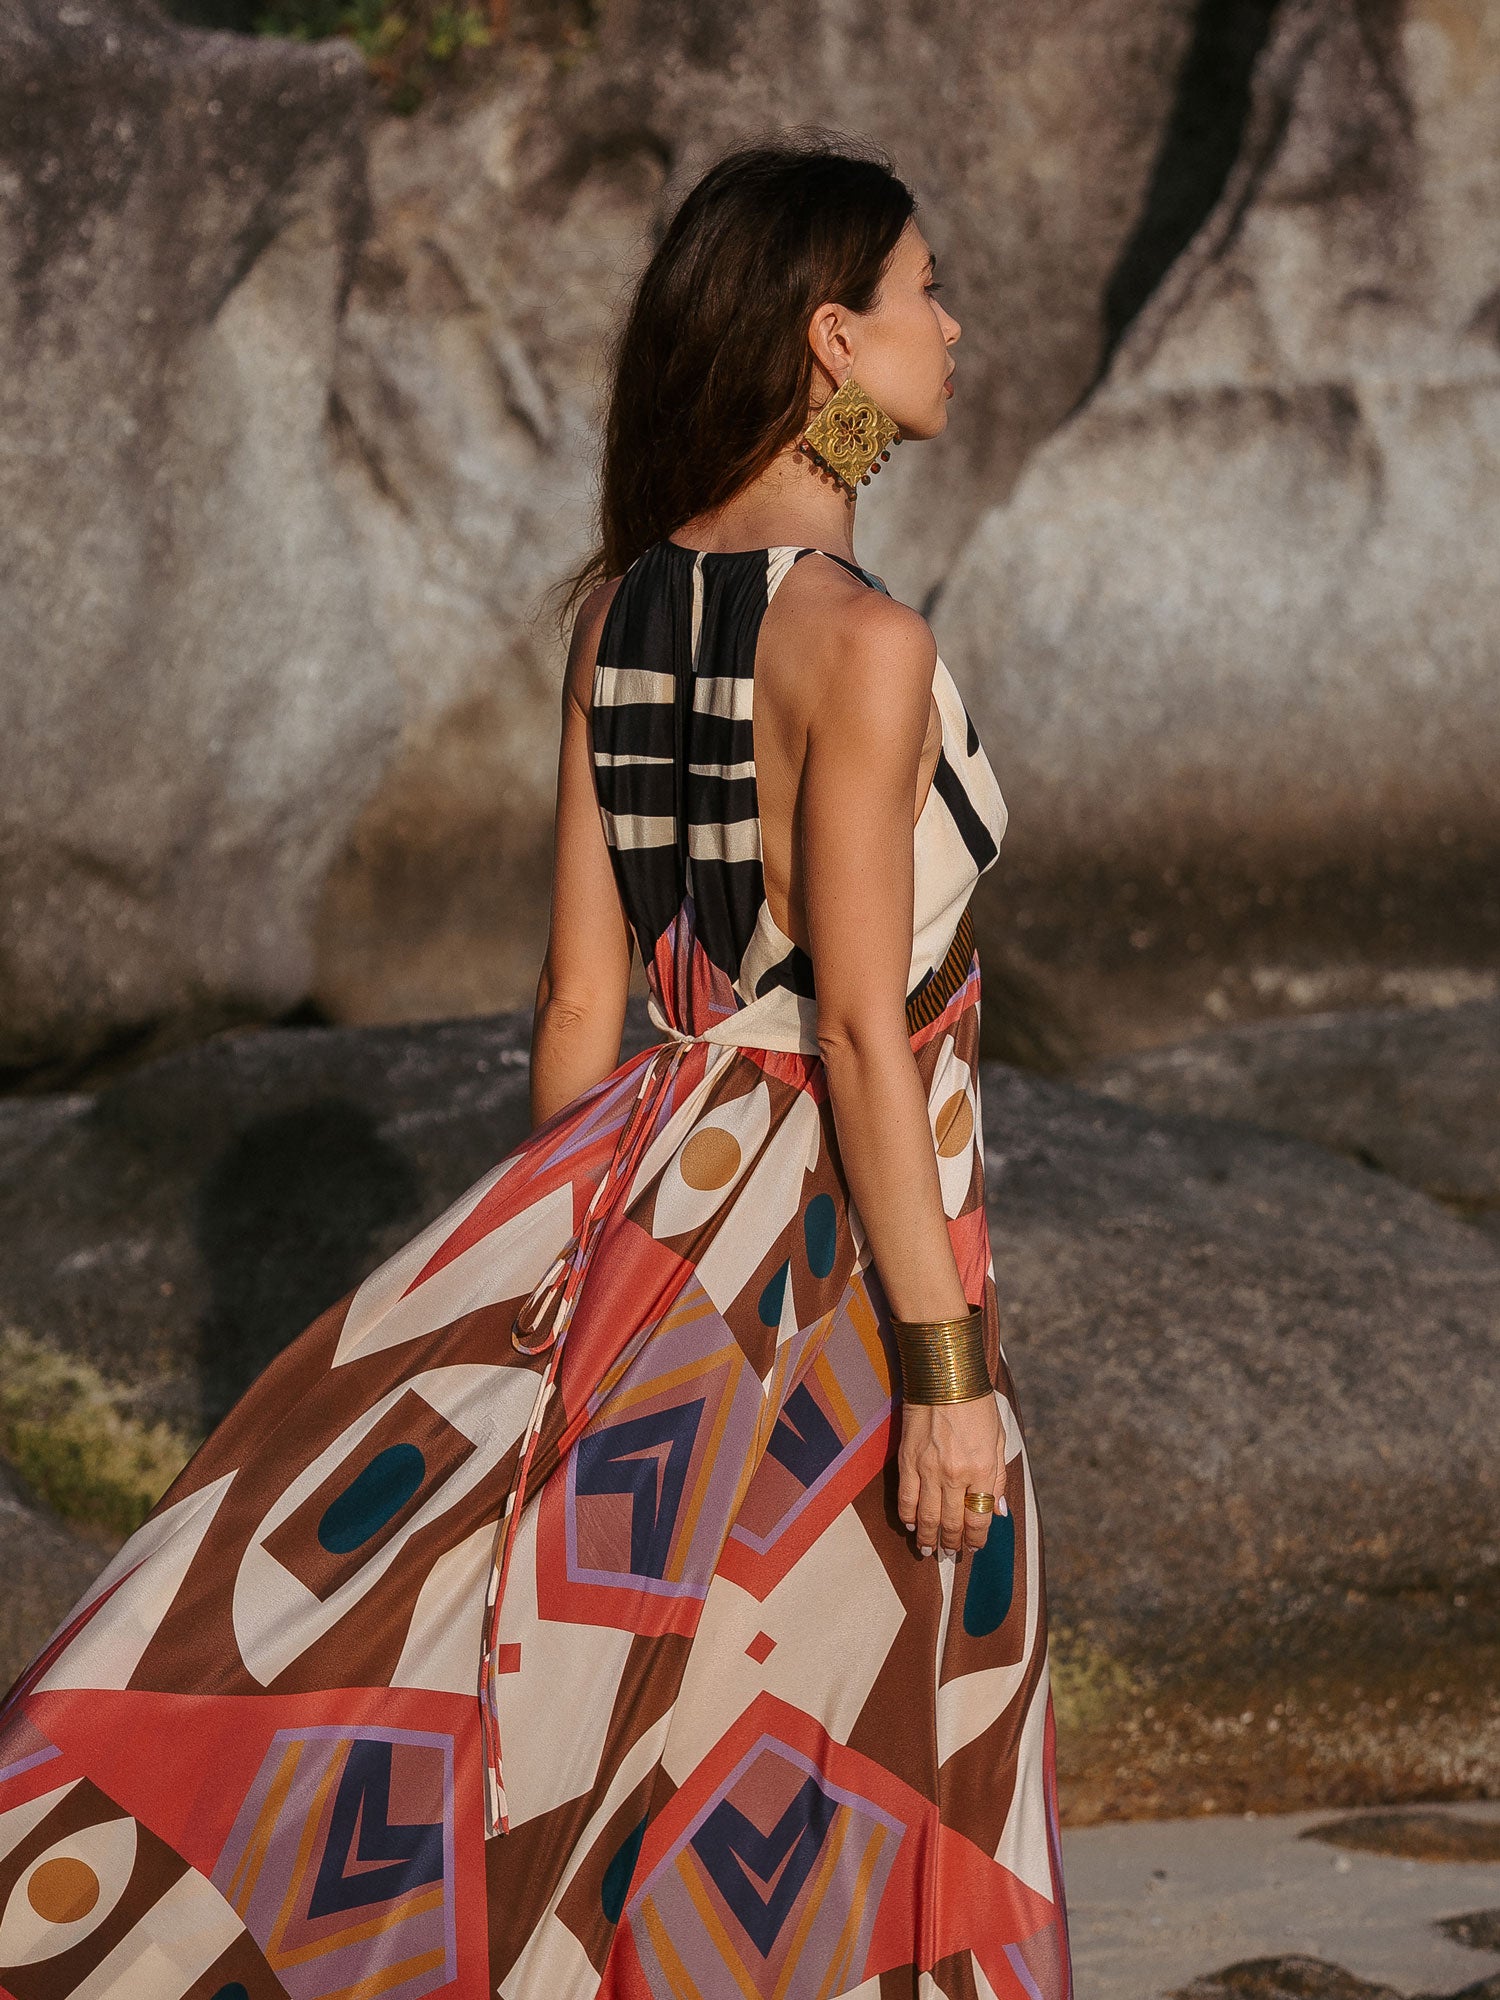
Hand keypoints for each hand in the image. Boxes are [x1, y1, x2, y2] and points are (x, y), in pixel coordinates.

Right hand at [897, 1394, 1005, 1556]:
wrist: (945, 1377)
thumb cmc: (977, 1405)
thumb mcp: (999, 1440)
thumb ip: (998, 1478)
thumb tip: (999, 1511)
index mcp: (982, 1470)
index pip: (979, 1519)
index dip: (977, 1539)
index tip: (974, 1548)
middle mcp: (955, 1475)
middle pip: (951, 1523)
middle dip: (952, 1544)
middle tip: (951, 1555)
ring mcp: (928, 1469)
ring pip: (926, 1517)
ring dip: (928, 1538)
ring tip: (929, 1551)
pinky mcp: (908, 1460)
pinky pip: (906, 1498)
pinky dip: (908, 1516)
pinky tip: (911, 1525)